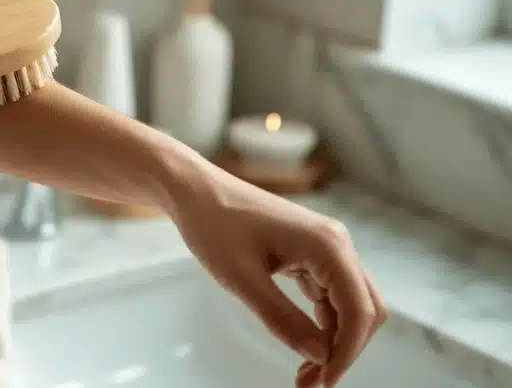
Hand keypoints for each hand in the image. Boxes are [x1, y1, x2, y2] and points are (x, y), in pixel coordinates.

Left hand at [170, 174, 385, 386]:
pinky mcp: (310, 252)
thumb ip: (282, 319)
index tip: (322, 382)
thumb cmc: (214, 226)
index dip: (346, 353)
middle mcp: (336, 243)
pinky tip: (303, 344)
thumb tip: (319, 355)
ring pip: (349, 304)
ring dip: (333, 340)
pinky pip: (330, 293)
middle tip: (311, 383)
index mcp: (327, 246)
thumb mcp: (242, 280)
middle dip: (343, 350)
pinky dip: (322, 322)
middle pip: (364, 309)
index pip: (360, 311)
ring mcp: (325, 246)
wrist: (195, 191)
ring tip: (305, 374)